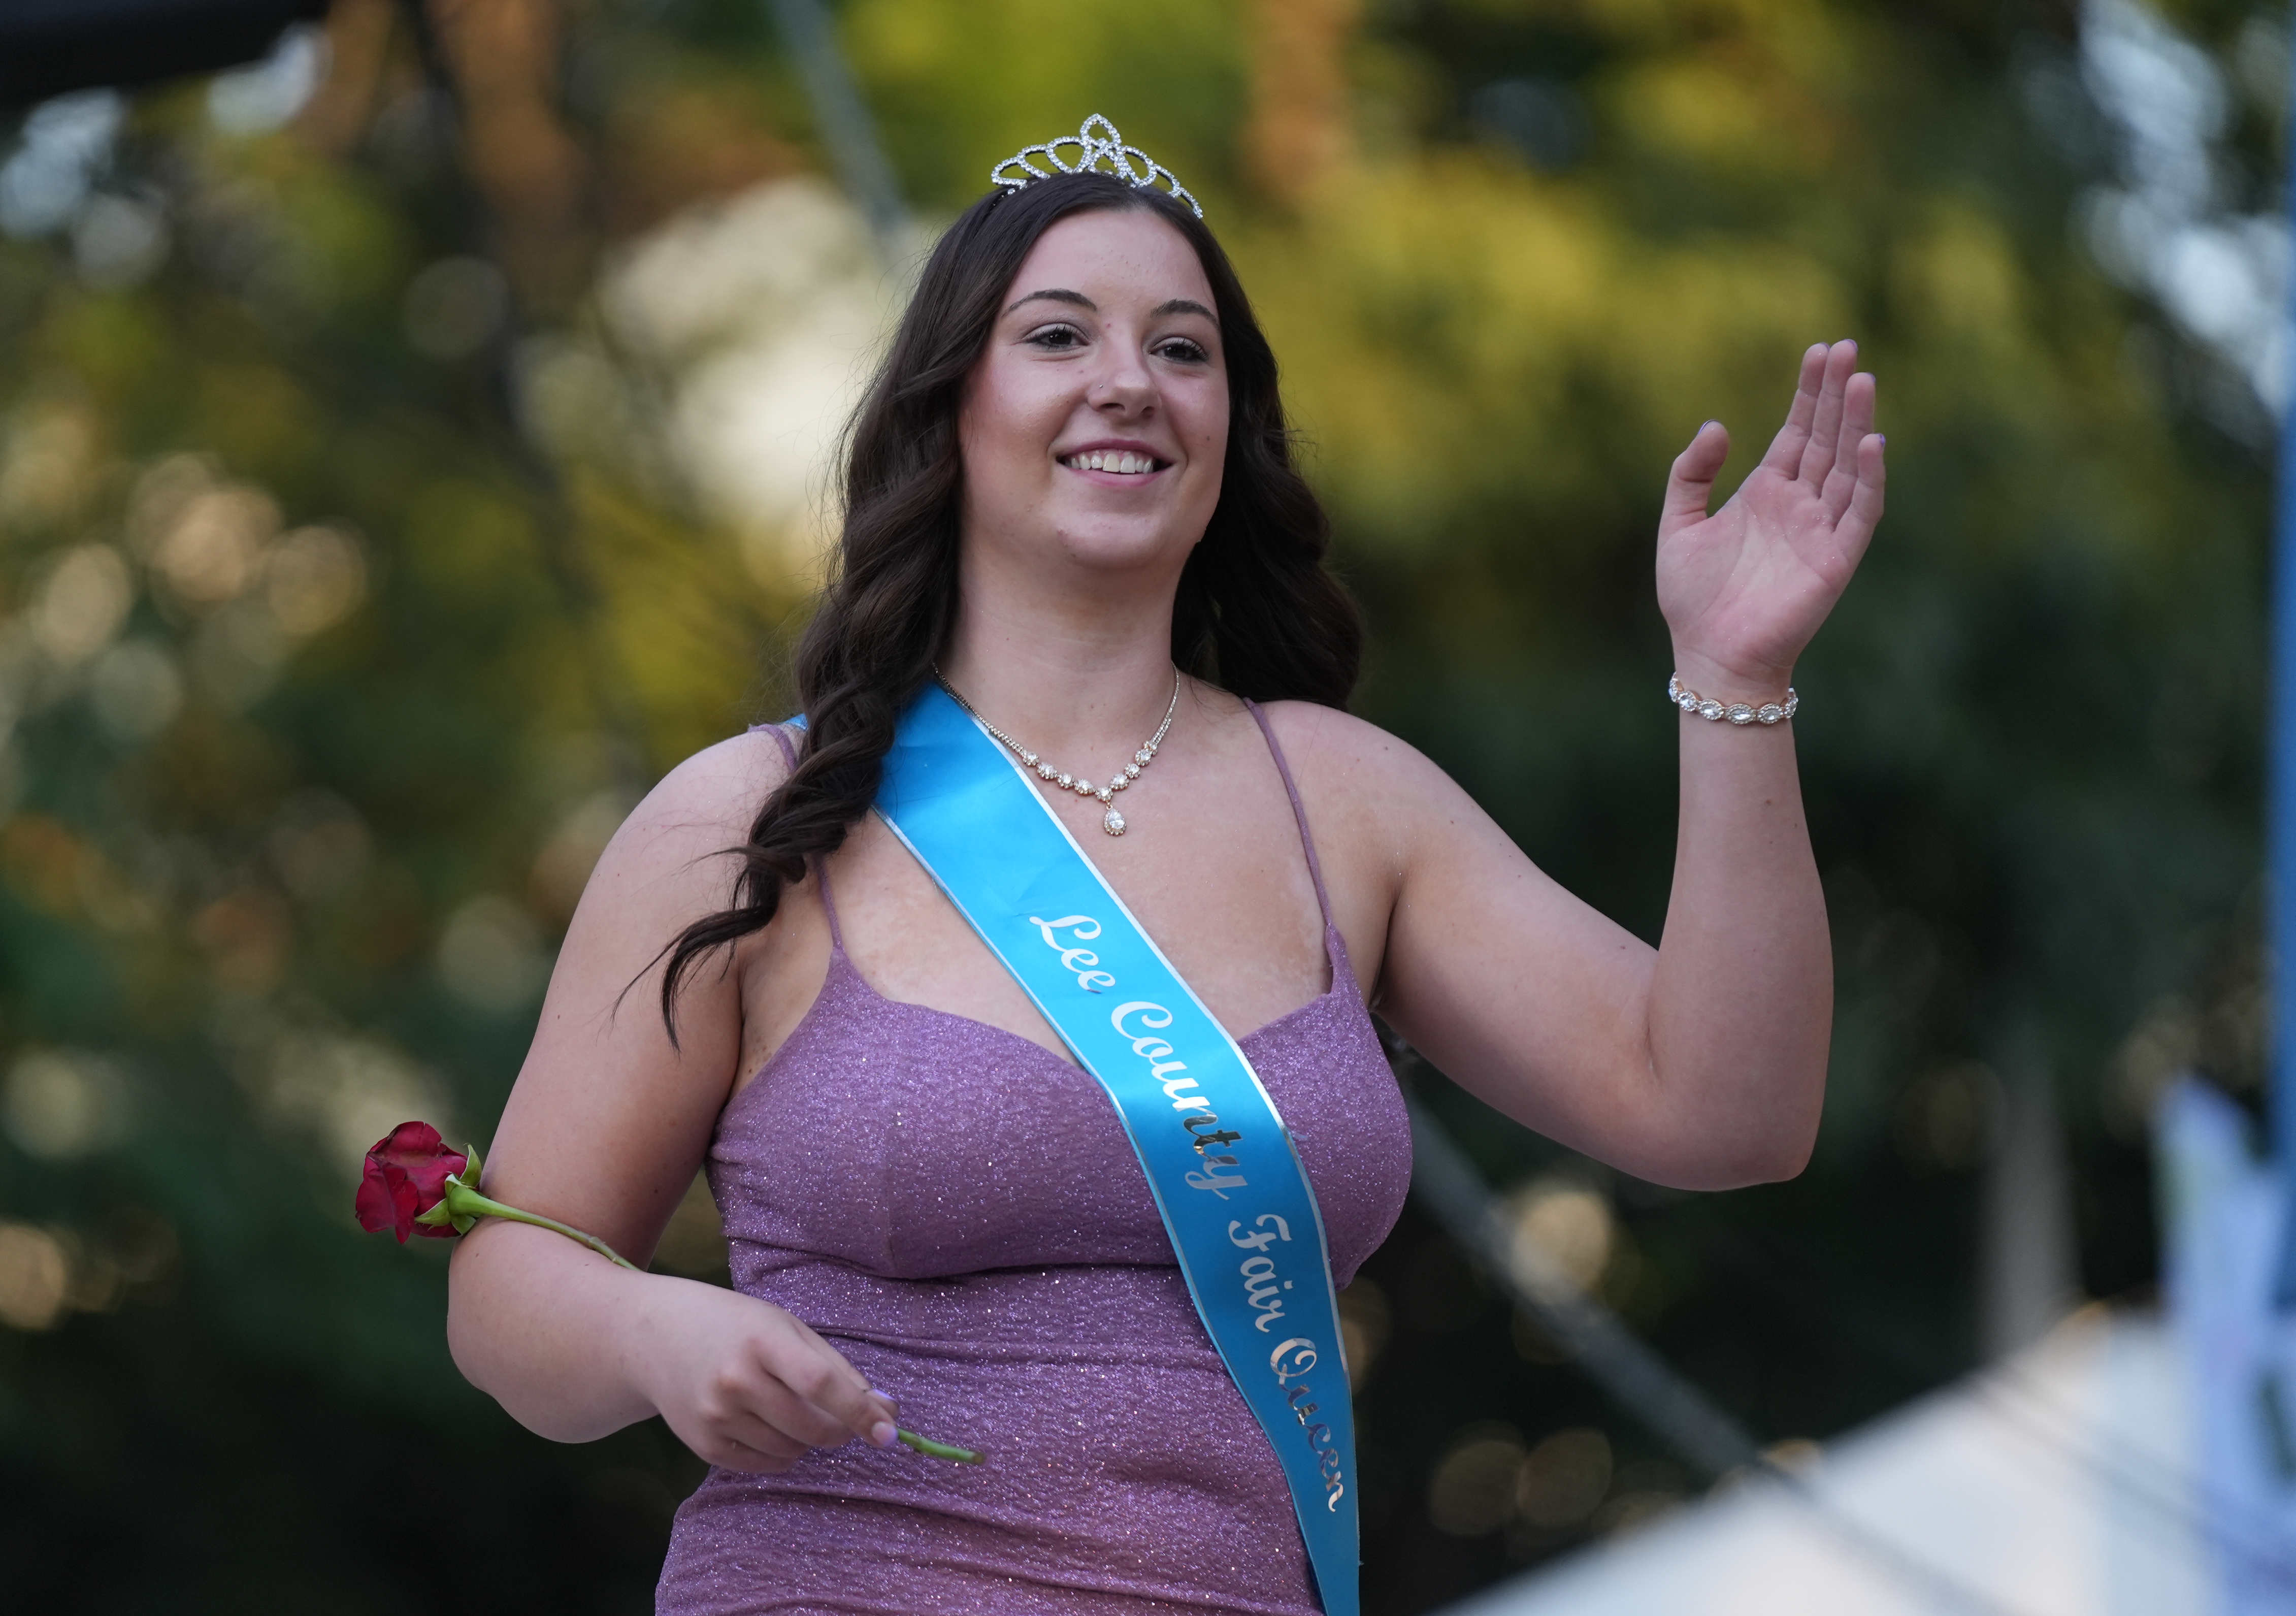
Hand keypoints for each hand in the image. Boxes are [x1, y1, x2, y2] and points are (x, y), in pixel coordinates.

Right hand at [633, 1276, 899, 1473]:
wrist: (657, 1337)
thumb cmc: (737, 1328)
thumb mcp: (787, 1329)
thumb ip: (836, 1368)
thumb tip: (885, 1411)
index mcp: (762, 1340)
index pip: (820, 1384)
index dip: (859, 1410)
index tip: (889, 1431)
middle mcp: (735, 1380)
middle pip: (810, 1426)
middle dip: (840, 1430)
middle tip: (844, 1420)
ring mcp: (716, 1415)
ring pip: (791, 1450)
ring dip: (808, 1440)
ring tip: (790, 1408)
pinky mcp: (703, 1444)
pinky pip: (763, 1464)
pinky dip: (781, 1453)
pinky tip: (769, 1424)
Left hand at [1656, 340, 1884, 696]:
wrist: (1709, 655)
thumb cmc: (1693, 599)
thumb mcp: (1678, 525)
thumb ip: (1691, 474)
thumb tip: (1717, 425)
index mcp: (1766, 492)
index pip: (1797, 431)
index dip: (1809, 392)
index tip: (1821, 351)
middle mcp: (1800, 504)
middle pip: (1827, 438)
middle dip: (1837, 394)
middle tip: (1848, 348)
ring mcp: (1821, 529)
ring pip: (1849, 465)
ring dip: (1858, 424)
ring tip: (1863, 379)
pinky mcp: (1835, 559)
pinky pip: (1860, 512)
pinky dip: (1869, 478)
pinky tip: (1873, 442)